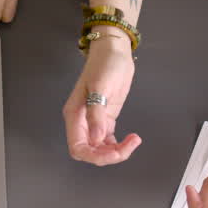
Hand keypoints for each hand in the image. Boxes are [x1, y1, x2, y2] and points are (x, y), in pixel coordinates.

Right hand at [63, 33, 141, 164]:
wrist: (114, 51)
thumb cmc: (104, 64)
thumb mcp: (100, 87)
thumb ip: (96, 115)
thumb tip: (96, 140)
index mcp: (74, 115)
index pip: (78, 148)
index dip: (94, 156)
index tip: (114, 152)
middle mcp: (81, 122)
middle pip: (89, 152)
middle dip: (108, 156)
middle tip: (127, 146)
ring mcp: (93, 121)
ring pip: (99, 149)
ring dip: (115, 152)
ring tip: (133, 141)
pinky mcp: (106, 119)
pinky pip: (108, 141)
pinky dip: (119, 145)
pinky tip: (130, 139)